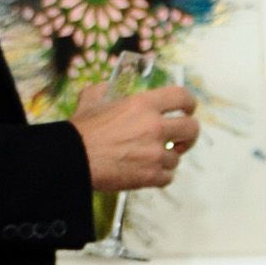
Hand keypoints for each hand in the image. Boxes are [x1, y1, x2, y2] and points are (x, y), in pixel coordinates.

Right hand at [73, 83, 201, 189]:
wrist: (73, 158)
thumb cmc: (81, 129)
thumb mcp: (91, 99)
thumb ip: (104, 90)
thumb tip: (109, 88)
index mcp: (143, 104)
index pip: (182, 97)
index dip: (189, 103)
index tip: (187, 110)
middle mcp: (155, 127)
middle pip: (192, 129)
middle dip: (188, 134)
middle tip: (179, 138)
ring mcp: (156, 153)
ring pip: (177, 156)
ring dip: (167, 157)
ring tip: (151, 157)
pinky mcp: (152, 176)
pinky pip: (168, 176)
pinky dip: (160, 176)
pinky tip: (147, 171)